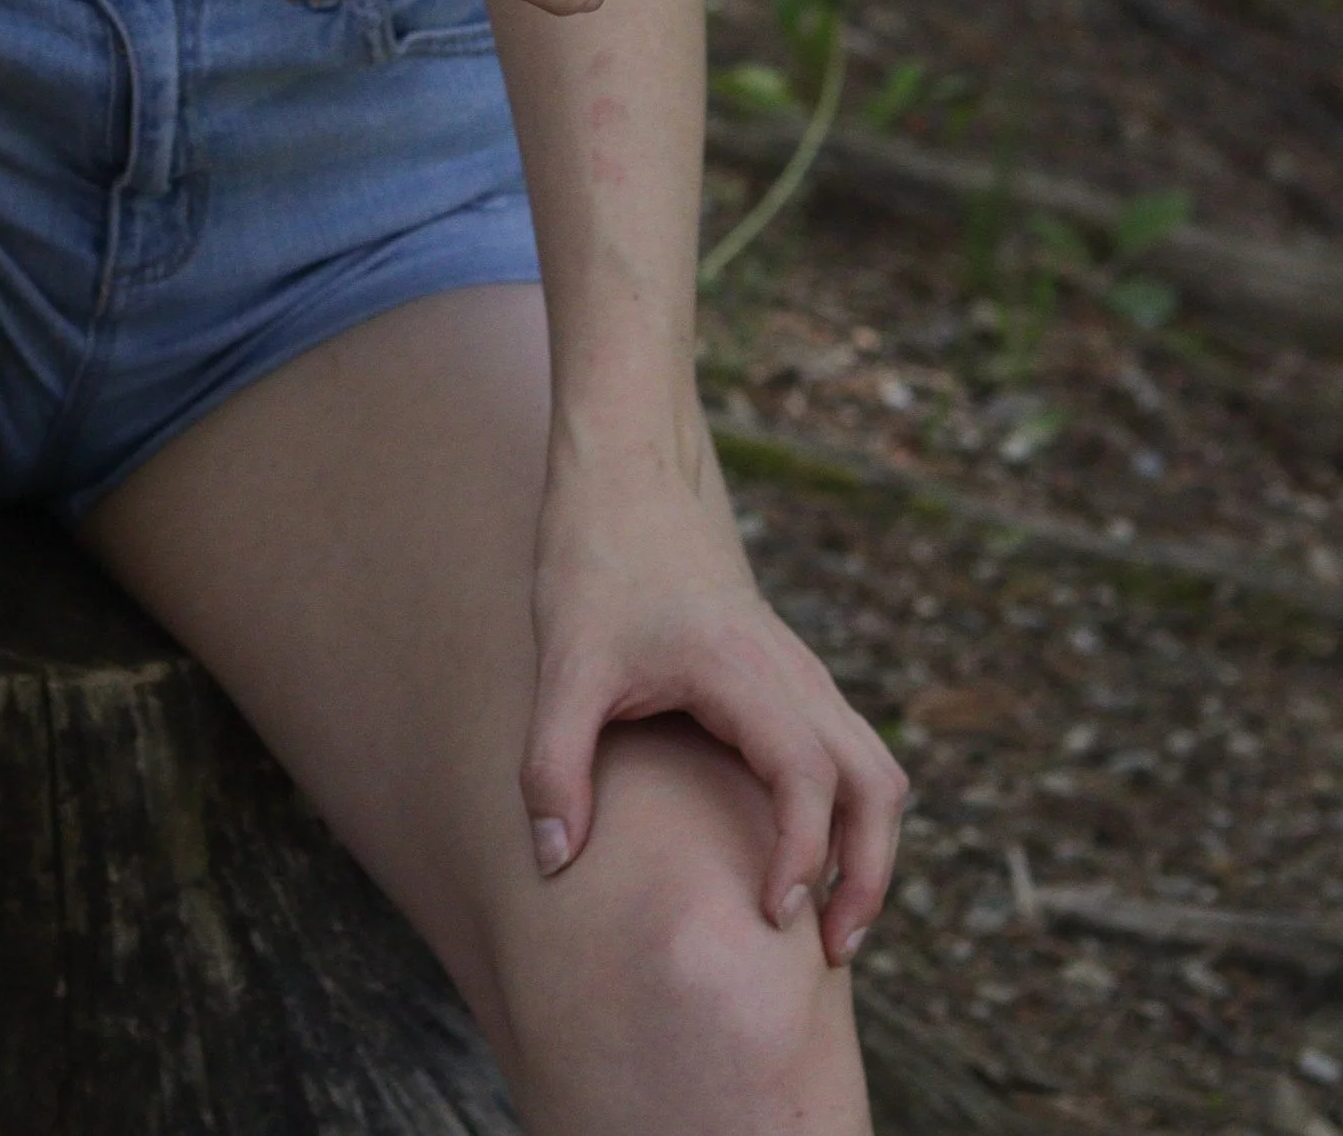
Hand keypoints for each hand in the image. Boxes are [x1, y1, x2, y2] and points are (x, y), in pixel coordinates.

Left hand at [522, 426, 906, 966]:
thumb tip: (553, 861)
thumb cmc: (596, 562)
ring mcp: (800, 668)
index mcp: (744, 669)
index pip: (808, 780)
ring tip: (828, 920)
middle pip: (875, 783)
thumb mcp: (563, 666)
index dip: (801, 857)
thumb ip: (553, 765)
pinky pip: (850, 749)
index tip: (772, 917)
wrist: (628, 476)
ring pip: (875, 766)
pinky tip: (804, 855)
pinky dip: (851, 810)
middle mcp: (792, 670)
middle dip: (867, 873)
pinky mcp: (792, 672)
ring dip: (868, 845)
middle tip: (828, 952)